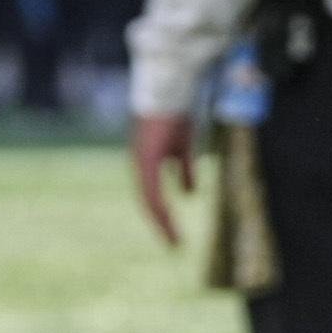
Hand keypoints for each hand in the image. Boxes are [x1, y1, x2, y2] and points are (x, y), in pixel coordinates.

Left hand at [130, 108, 196, 245]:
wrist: (172, 87)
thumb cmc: (177, 111)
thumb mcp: (184, 146)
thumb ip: (184, 168)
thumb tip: (190, 193)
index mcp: (148, 161)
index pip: (153, 196)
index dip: (163, 216)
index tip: (174, 235)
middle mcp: (142, 162)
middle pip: (150, 202)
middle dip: (162, 224)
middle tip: (174, 246)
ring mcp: (143, 160)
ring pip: (150, 200)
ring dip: (162, 223)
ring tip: (174, 243)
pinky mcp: (148, 157)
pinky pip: (154, 189)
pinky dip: (162, 209)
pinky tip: (171, 223)